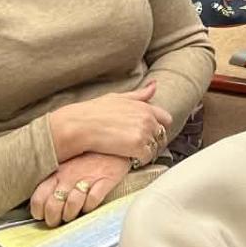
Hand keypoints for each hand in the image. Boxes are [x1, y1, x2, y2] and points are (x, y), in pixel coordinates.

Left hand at [29, 152, 129, 227]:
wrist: (113, 144)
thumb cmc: (87, 158)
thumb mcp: (65, 165)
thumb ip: (53, 181)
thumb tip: (42, 204)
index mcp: (56, 173)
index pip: (38, 199)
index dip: (38, 212)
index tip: (42, 216)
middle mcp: (69, 176)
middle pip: (53, 206)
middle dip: (53, 219)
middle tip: (57, 221)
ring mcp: (87, 178)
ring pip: (71, 205)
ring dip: (70, 215)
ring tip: (72, 215)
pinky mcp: (105, 180)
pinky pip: (93, 200)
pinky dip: (89, 207)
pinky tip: (88, 206)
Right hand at [50, 82, 171, 164]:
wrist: (79, 126)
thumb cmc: (93, 111)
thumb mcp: (118, 98)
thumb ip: (139, 95)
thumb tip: (154, 85)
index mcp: (144, 107)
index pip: (166, 119)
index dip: (158, 127)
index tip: (148, 134)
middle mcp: (147, 119)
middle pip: (162, 135)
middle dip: (153, 141)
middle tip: (138, 147)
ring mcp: (144, 133)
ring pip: (155, 148)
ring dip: (146, 152)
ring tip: (130, 153)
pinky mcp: (137, 147)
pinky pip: (146, 158)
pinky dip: (139, 161)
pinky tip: (127, 158)